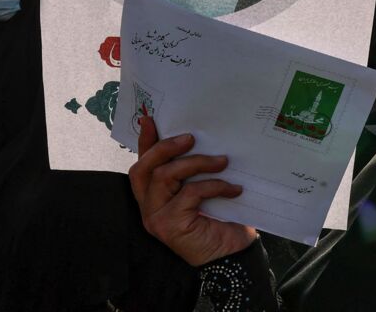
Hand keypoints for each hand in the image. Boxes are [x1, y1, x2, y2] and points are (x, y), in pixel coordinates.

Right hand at [128, 116, 256, 265]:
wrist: (233, 257)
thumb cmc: (220, 221)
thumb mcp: (204, 190)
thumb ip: (193, 170)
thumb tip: (200, 137)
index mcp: (153, 196)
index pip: (143, 163)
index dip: (144, 141)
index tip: (151, 118)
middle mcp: (148, 207)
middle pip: (144, 168)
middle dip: (165, 147)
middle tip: (190, 138)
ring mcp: (155, 217)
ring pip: (165, 176)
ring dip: (196, 163)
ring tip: (222, 161)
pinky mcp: (169, 225)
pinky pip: (189, 193)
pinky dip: (213, 185)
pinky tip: (233, 189)